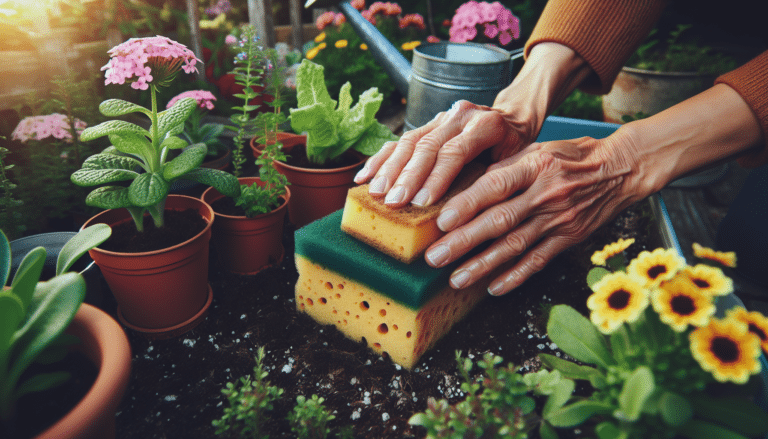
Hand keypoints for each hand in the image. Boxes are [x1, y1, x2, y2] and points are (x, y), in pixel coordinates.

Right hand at [353, 99, 540, 206]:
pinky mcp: (426, 124)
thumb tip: (472, 218)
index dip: (437, 177)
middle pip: (428, 145)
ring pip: (409, 141)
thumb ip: (494, 183)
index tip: (421, 202)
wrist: (513, 119)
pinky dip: (380, 159)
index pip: (455, 151)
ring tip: (375, 192)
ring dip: (389, 169)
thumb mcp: (515, 165)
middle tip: (393, 202)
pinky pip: (398, 140)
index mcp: (486, 125)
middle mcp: (460, 116)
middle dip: (407, 176)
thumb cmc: (516, 151)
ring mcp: (441, 117)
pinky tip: (364, 176)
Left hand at [424, 133, 646, 295]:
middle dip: (464, 242)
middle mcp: (546, 194)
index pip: (496, 185)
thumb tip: (469, 187)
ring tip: (455, 279)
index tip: (441, 221)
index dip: (468, 204)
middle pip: (500, 221)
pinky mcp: (569, 238)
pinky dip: (515, 277)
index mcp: (535, 166)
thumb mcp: (539, 149)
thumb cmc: (572, 156)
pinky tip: (493, 288)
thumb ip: (506, 168)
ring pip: (515, 246)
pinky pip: (538, 261)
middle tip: (434, 257)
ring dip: (482, 265)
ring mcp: (558, 219)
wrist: (622, 169)